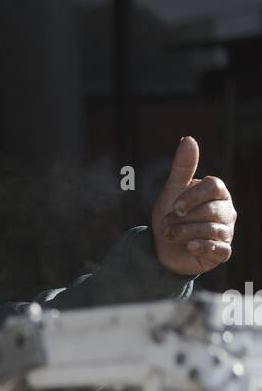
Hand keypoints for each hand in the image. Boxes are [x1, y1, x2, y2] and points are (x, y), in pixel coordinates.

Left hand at [152, 136, 235, 276]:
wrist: (163, 246)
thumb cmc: (172, 214)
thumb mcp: (172, 190)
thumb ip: (182, 167)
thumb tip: (189, 139)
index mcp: (218, 192)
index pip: (214, 186)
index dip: (193, 196)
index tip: (175, 206)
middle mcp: (227, 210)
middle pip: (211, 210)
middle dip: (183, 219)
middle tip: (168, 225)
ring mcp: (227, 231)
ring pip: (212, 230)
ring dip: (185, 233)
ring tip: (171, 235)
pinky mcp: (222, 252)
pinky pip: (219, 249)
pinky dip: (203, 247)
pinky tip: (189, 246)